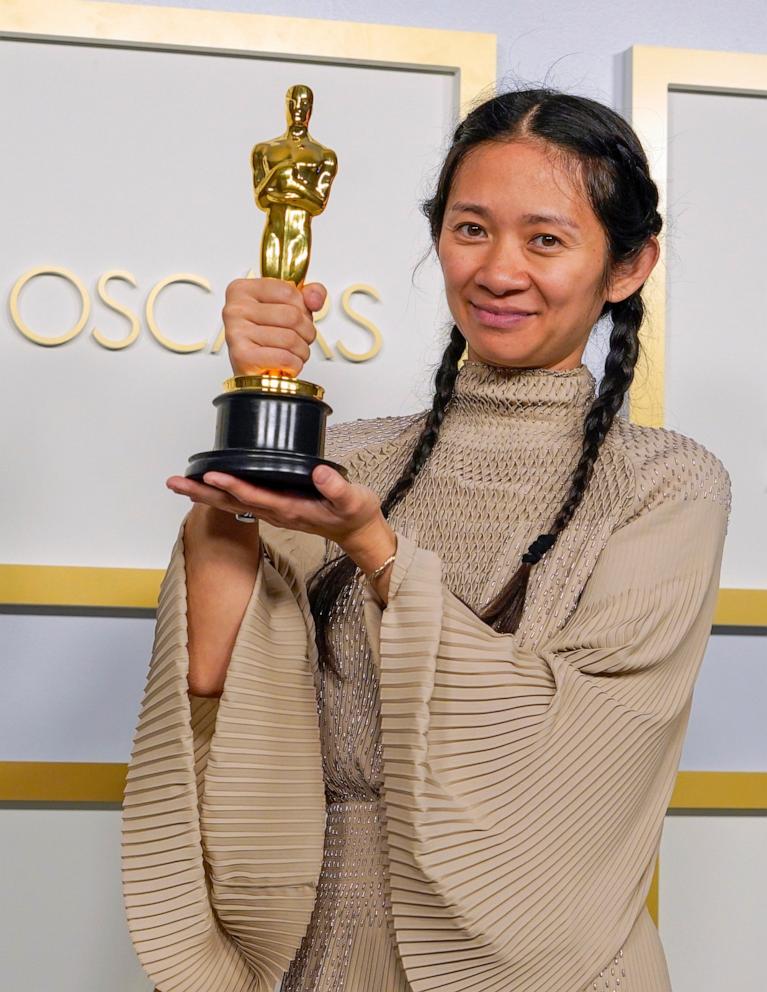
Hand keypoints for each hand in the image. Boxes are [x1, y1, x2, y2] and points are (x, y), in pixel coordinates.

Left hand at [166, 464, 385, 552]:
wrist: (357, 532)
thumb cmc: (355, 515)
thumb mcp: (353, 501)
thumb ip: (336, 488)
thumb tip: (317, 472)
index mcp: (290, 509)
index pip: (253, 496)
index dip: (231, 485)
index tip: (210, 474)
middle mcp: (275, 512)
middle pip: (230, 502)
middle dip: (201, 492)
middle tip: (174, 482)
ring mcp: (273, 510)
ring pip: (231, 502)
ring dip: (204, 493)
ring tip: (179, 483)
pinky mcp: (275, 506)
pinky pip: (241, 500)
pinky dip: (220, 492)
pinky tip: (208, 484)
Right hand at [222, 276, 325, 378]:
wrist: (251, 372)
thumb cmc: (266, 340)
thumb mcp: (287, 308)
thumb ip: (307, 295)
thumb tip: (314, 299)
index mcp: (242, 290)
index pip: (288, 291)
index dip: (303, 308)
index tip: (297, 317)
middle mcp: (235, 309)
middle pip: (292, 315)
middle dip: (306, 332)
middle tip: (299, 339)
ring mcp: (236, 332)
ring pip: (291, 339)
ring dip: (301, 351)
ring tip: (292, 353)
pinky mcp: (242, 356)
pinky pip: (284, 358)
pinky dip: (294, 364)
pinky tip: (287, 364)